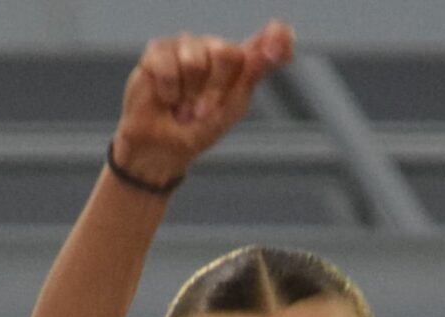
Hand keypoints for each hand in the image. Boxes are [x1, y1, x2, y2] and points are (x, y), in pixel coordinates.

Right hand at [114, 22, 295, 189]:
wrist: (161, 149)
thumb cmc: (196, 131)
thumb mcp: (228, 111)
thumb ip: (249, 78)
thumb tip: (266, 53)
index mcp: (239, 64)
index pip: (264, 43)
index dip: (276, 38)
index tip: (284, 41)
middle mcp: (214, 48)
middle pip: (227, 53)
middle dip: (214, 90)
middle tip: (202, 110)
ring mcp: (187, 45)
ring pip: (195, 62)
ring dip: (188, 95)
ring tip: (182, 107)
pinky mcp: (160, 49)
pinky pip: (169, 66)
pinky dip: (168, 92)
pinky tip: (166, 99)